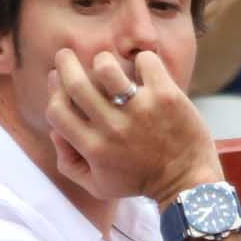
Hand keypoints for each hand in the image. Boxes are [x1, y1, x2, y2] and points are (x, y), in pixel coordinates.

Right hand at [45, 47, 219, 204]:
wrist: (187, 181)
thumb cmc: (139, 180)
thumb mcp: (97, 184)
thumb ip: (69, 162)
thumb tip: (55, 131)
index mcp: (93, 148)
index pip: (57, 110)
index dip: (53, 90)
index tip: (57, 78)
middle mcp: (113, 127)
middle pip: (75, 83)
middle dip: (65, 62)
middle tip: (66, 55)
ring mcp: (140, 110)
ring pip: (106, 67)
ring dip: (102, 60)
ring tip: (107, 64)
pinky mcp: (166, 96)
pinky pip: (146, 62)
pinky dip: (142, 59)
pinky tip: (143, 70)